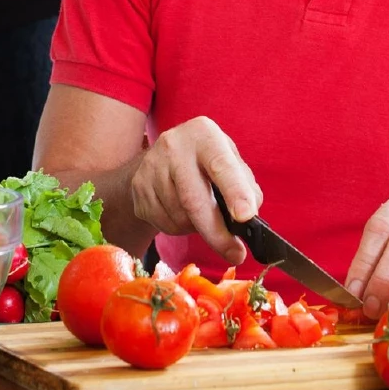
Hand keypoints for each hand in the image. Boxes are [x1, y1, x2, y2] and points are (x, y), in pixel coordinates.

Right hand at [128, 116, 261, 263]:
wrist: (162, 156)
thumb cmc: (205, 161)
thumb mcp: (229, 160)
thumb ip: (245, 185)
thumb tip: (249, 218)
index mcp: (204, 135)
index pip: (221, 165)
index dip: (234, 192)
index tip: (246, 216)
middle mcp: (175, 146)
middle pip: (194, 200)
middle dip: (217, 233)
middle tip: (236, 254)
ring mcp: (152, 167)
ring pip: (179, 217)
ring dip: (196, 228)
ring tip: (201, 215)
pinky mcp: (138, 188)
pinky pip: (163, 224)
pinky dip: (179, 228)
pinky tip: (182, 213)